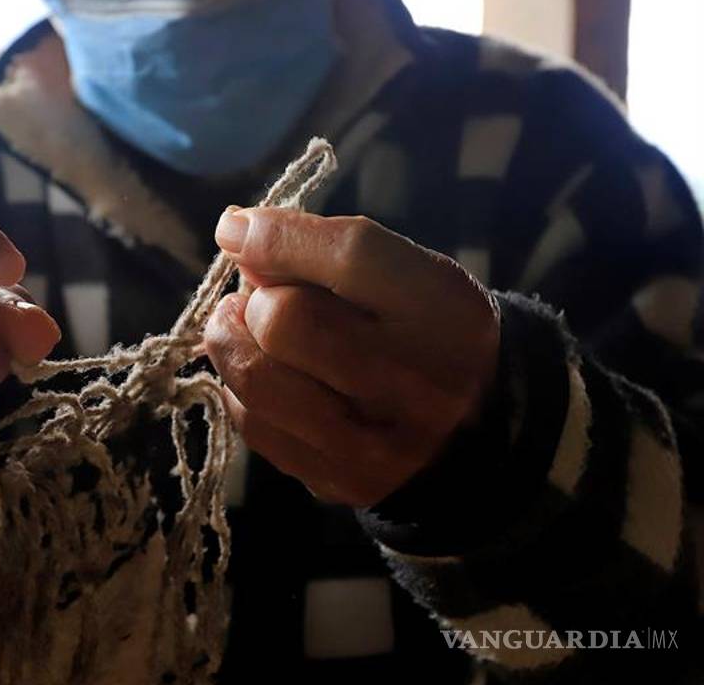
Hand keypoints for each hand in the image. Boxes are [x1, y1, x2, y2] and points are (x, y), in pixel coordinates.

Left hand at [203, 208, 499, 507]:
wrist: (479, 433)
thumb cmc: (424, 333)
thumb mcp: (405, 276)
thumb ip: (325, 250)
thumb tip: (236, 236)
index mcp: (443, 311)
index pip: (350, 255)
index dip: (275, 235)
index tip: (236, 228)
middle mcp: (417, 382)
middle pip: (286, 321)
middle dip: (255, 299)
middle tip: (256, 297)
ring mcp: (376, 443)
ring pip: (257, 378)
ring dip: (231, 341)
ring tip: (243, 327)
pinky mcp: (338, 480)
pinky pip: (253, 423)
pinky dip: (240, 388)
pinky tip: (262, 373)